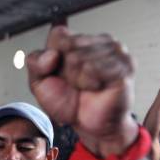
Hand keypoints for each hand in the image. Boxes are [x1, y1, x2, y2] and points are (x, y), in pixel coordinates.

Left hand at [27, 26, 136, 155]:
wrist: (87, 125)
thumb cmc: (68, 102)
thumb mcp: (39, 82)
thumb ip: (35, 63)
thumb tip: (51, 53)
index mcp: (80, 40)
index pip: (58, 34)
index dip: (51, 58)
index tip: (58, 72)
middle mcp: (100, 40)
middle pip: (68, 45)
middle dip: (65, 70)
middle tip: (75, 83)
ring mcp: (115, 51)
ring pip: (80, 57)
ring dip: (77, 79)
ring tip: (86, 86)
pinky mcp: (124, 65)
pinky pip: (93, 68)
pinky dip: (88, 83)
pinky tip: (96, 87)